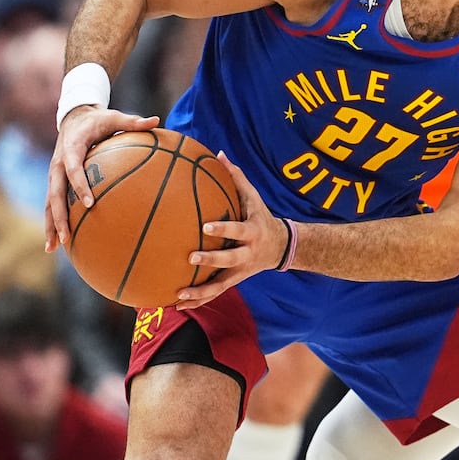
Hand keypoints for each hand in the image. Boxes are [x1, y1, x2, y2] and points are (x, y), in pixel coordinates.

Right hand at [45, 107, 160, 251]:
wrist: (74, 117)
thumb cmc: (98, 120)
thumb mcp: (114, 116)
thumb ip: (133, 121)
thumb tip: (157, 120)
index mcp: (71, 148)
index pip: (73, 169)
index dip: (80, 186)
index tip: (89, 203)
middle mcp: (58, 164)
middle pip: (55, 193)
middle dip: (59, 216)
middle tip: (66, 236)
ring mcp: (54, 174)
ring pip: (49, 203)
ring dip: (51, 225)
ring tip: (53, 248)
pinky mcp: (55, 182)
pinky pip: (52, 204)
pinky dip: (53, 222)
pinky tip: (58, 243)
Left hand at [177, 153, 290, 308]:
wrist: (281, 246)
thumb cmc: (261, 216)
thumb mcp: (254, 197)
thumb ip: (236, 177)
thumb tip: (219, 154)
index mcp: (252, 232)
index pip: (238, 230)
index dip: (224, 229)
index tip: (206, 226)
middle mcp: (248, 254)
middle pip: (230, 260)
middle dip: (211, 260)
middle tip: (190, 258)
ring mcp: (241, 271)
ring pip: (221, 285)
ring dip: (201, 292)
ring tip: (179, 295)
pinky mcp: (235, 281)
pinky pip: (215, 293)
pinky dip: (198, 300)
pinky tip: (178, 305)